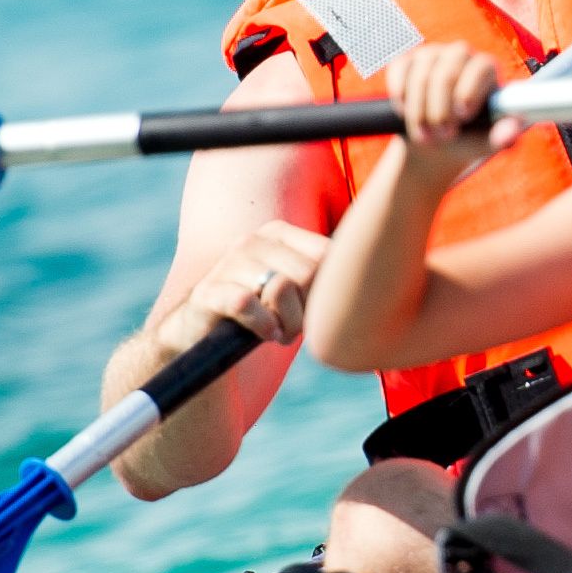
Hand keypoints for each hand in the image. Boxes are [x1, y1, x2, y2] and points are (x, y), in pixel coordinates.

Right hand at [161, 217, 329, 351]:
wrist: (203, 338)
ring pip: (281, 288)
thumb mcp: (297, 290)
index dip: (330, 291)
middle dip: (309, 311)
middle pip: (309, 274)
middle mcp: (252, 241)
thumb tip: (368, 272)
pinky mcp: (208, 293)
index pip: (328, 254)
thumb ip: (326, 277)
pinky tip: (263, 334)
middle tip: (295, 328)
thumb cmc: (262, 313)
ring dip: (288, 324)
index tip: (315, 310)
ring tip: (278, 332)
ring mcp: (227, 264)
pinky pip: (247, 304)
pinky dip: (262, 326)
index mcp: (278, 234)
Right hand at [385, 42, 517, 185]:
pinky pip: (400, 71)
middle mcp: (461, 55)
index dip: (469, 90)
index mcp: (486, 70)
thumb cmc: (465, 139)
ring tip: (425, 134)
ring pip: (421, 76)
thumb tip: (514, 130)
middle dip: (440, 109)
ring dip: (419, 111)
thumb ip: (501, 138)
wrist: (433, 144)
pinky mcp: (407, 61)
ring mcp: (432, 55)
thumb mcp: (484, 143)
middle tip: (442, 135)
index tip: (462, 116)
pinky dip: (400, 96)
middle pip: (447, 73)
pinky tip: (404, 112)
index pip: (481, 67)